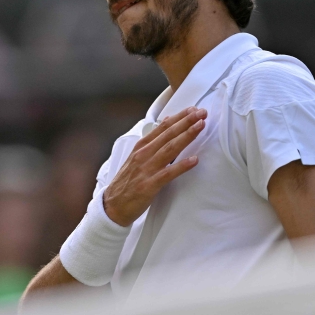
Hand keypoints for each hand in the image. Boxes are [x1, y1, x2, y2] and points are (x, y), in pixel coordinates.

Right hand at [102, 107, 206, 225]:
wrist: (113, 205)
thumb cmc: (128, 181)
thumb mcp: (137, 157)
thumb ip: (152, 142)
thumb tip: (167, 122)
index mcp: (141, 146)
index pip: (162, 127)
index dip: (179, 117)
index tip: (194, 109)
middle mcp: (143, 154)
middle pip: (168, 134)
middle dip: (186, 122)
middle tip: (202, 113)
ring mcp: (146, 169)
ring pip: (169, 149)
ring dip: (186, 136)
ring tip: (201, 127)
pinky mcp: (149, 185)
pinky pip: (168, 173)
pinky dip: (182, 166)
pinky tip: (194, 160)